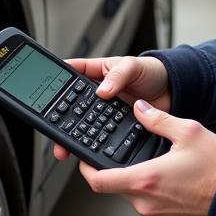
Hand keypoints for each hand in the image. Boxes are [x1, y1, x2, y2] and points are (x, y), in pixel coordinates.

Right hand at [52, 55, 169, 162]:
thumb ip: (118, 75)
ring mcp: (105, 111)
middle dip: (58, 119)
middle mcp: (97, 93)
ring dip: (72, 135)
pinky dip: (92, 143)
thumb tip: (103, 91)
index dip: (54, 82)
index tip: (42, 93)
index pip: (69, 75)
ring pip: (81, 124)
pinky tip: (87, 150)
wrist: (173, 91)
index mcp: (96, 73)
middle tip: (52, 130)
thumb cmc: (152, 72)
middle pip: (70, 106)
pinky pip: (100, 135)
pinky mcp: (115, 126)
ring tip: (65, 147)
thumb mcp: (133, 66)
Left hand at [76, 99, 215, 215]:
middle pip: (120, 186)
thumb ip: (158, 119)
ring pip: (138, 198)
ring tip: (169, 168)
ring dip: (146, 183)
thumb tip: (139, 109)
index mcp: (144, 180)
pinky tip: (178, 184)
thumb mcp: (188, 132)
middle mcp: (145, 204)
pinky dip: (159, 196)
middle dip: (127, 170)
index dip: (86, 169)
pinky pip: (154, 209)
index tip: (85, 160)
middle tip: (144, 155)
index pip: (99, 180)